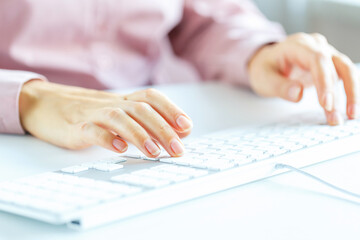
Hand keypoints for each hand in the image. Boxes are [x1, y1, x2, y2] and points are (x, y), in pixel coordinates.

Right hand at [19, 81, 191, 156]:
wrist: (46, 106)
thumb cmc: (91, 113)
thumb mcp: (121, 115)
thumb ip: (149, 122)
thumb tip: (183, 132)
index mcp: (124, 100)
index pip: (152, 97)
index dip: (171, 109)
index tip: (187, 127)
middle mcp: (112, 103)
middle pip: (141, 109)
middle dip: (163, 129)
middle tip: (177, 150)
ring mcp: (93, 113)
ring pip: (119, 118)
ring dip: (139, 135)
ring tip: (154, 152)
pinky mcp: (75, 127)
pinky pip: (91, 129)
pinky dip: (107, 138)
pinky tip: (119, 149)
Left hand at [248, 33, 358, 124]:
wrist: (267, 63)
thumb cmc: (265, 68)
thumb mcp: (263, 78)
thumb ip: (279, 86)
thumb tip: (298, 94)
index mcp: (298, 45)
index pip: (318, 60)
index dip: (324, 82)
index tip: (325, 104)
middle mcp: (316, 46)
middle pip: (336, 66)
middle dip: (337, 94)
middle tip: (335, 117)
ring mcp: (326, 54)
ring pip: (346, 71)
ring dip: (351, 94)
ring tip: (350, 116)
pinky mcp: (331, 65)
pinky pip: (345, 77)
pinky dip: (349, 93)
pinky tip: (349, 109)